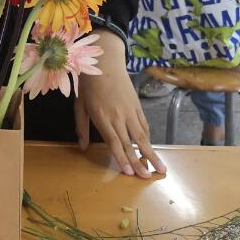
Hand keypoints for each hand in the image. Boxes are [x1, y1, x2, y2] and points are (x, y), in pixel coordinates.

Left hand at [74, 32, 166, 178]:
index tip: (130, 173)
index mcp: (103, 117)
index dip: (123, 159)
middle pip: (131, 143)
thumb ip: (81, 126)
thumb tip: (82, 148)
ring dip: (151, 153)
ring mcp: (130, 111)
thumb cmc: (88, 84)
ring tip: (160, 168)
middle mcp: (119, 116)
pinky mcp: (137, 105)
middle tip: (149, 178)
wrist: (105, 61)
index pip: (115, 143)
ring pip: (142, 136)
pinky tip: (151, 147)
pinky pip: (144, 124)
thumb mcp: (79, 104)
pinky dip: (148, 137)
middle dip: (140, 162)